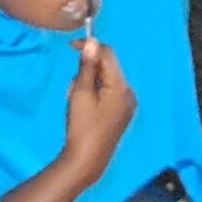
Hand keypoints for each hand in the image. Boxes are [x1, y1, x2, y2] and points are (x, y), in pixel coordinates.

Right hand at [60, 40, 136, 187]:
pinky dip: (97, 91)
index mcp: (121, 86)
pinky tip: (87, 106)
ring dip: (92, 80)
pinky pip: (111, 91)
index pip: (108, 55)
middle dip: (89, 69)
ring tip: (78, 100)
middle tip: (73, 87)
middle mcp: (130, 92)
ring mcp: (128, 104)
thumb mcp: (80, 93)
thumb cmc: (82, 126)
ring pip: (109, 79)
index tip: (71, 46)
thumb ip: (86, 66)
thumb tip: (91, 42)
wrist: (88, 159)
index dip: (90, 47)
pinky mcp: (123, 112)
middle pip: (109, 67)